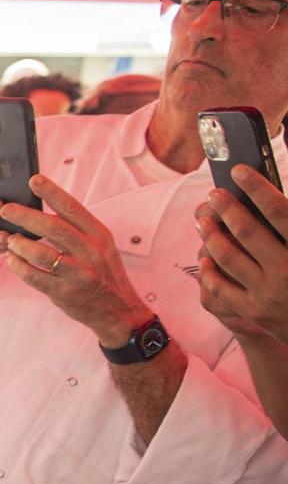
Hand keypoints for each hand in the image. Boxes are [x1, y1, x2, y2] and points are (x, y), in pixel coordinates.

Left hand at [1, 175, 150, 348]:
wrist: (118, 311)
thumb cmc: (102, 273)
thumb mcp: (99, 247)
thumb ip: (77, 230)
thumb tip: (43, 209)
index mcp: (99, 235)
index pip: (73, 208)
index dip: (52, 192)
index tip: (33, 179)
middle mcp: (92, 252)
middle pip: (53, 228)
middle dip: (26, 216)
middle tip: (5, 209)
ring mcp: (79, 273)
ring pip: (41, 253)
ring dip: (19, 244)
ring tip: (8, 238)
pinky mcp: (65, 292)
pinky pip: (34, 276)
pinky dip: (18, 266)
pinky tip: (11, 259)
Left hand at [197, 165, 287, 344]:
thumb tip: (270, 198)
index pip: (280, 211)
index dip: (257, 188)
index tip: (239, 170)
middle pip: (247, 231)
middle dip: (227, 208)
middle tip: (213, 193)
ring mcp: (269, 294)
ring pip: (228, 257)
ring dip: (212, 235)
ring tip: (203, 220)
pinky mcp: (253, 312)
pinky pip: (220, 287)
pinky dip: (210, 270)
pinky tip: (205, 257)